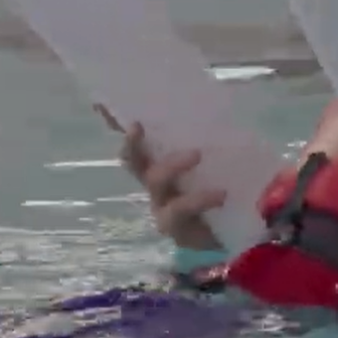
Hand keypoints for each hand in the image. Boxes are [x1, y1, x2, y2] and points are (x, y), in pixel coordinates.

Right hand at [96, 105, 226, 252]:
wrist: (236, 234)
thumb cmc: (224, 189)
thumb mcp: (222, 159)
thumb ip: (216, 140)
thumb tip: (220, 106)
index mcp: (161, 163)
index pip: (137, 138)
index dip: (115, 122)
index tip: (101, 103)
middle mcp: (155, 183)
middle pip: (133, 160)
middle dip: (132, 143)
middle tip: (137, 126)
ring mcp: (161, 205)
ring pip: (155, 182)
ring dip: (172, 166)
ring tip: (196, 154)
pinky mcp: (175, 227)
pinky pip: (181, 209)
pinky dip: (200, 199)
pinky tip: (220, 194)